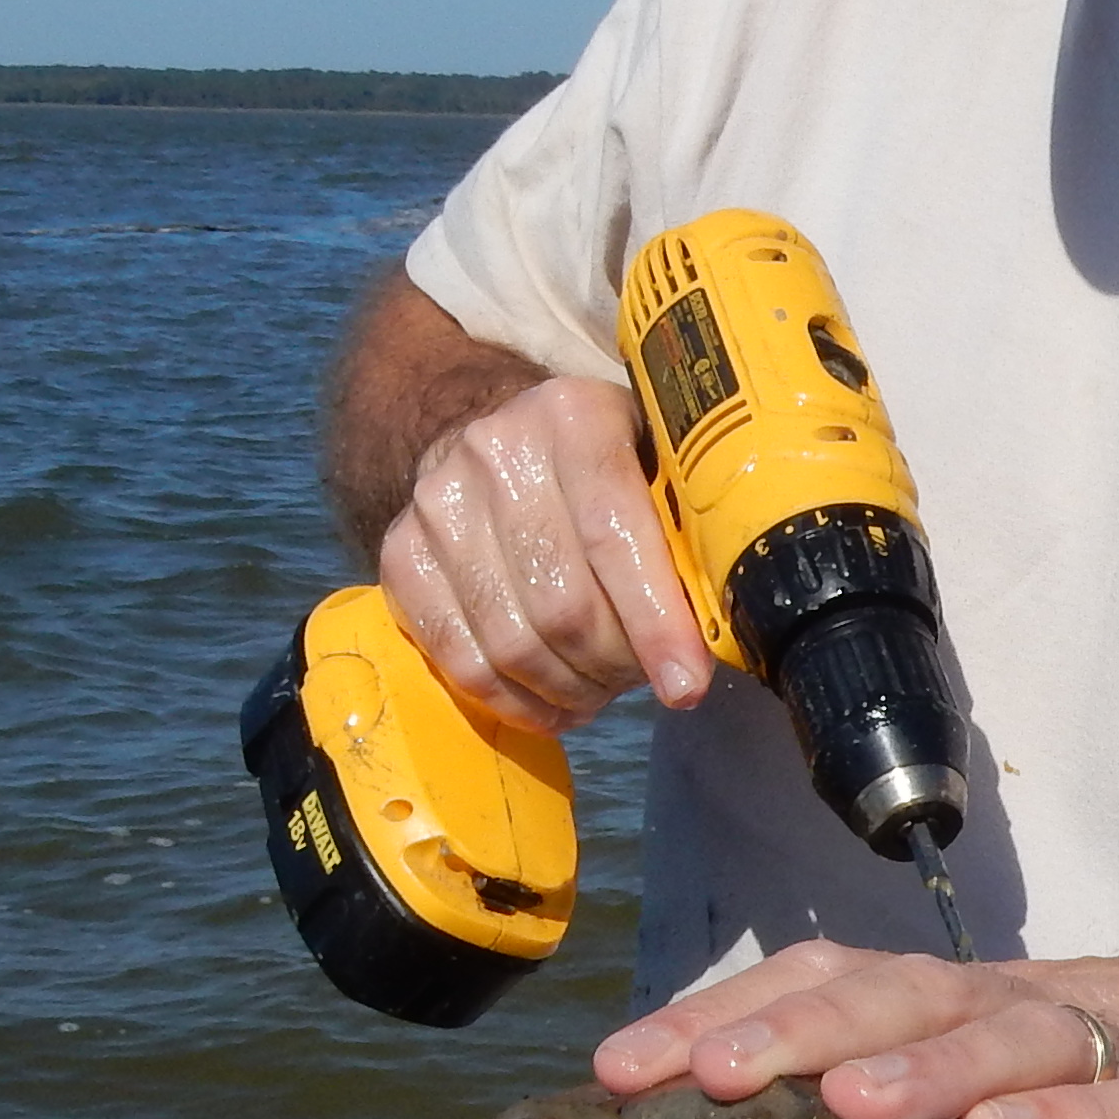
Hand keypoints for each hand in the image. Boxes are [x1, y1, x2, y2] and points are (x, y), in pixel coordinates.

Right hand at [378, 374, 713, 728]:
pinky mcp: (400, 553)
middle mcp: (495, 451)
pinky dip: (512, 701)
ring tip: (598, 691)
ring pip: (512, 643)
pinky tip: (549, 702)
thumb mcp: (654, 457)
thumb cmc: (604, 459)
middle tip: (641, 679)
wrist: (499, 430)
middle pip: (562, 605)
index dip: (654, 622)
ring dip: (568, 690)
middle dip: (614, 665)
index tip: (686, 685)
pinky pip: (458, 659)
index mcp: (574, 416)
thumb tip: (719, 626)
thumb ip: (684, 524)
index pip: (614, 536)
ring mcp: (437, 503)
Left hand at [592, 937, 1118, 1118]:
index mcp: (982, 1013)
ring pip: (1013, 1040)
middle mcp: (1040, 1018)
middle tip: (690, 1077)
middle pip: (898, 998)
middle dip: (784, 1032)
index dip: (726, 1019)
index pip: (834, 989)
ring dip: (921, 1064)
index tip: (615, 1073)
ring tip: (842, 1099)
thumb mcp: (1049, 1094)